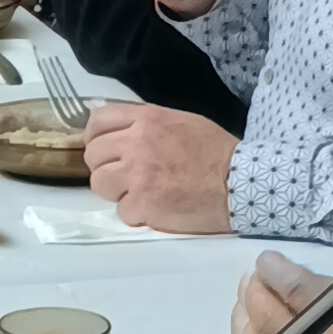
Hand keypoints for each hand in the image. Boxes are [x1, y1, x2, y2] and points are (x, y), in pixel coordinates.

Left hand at [83, 103, 234, 234]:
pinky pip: (122, 211)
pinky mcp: (143, 204)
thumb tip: (120, 130)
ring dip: (116, 191)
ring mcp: (137, 175)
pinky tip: (155, 209)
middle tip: (124, 175)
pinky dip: (136, 214)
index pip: (97, 121)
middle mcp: (136, 144)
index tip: (104, 148)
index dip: (95, 137)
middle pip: (93, 155)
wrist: (239, 182)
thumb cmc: (215, 151)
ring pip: (99, 184)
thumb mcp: (180, 121)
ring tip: (138, 193)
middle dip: (105, 166)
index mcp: (146, 119)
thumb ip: (147, 123)